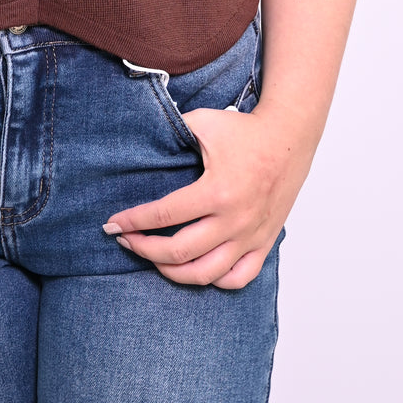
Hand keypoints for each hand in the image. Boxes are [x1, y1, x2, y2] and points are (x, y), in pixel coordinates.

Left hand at [103, 105, 311, 288]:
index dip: (133, 221)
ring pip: (205, 273)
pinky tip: (195, 269)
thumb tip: (138, 144)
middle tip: (125, 240)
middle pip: (179, 252)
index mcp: (217, 191)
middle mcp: (234, 220)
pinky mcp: (264, 242)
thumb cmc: (244, 130)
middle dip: (143, 249)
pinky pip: (239, 277)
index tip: (112, 224)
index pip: (164, 215)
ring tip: (152, 258)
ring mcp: (251, 235)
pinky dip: (214, 280)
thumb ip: (171, 132)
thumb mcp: (202, 122)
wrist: (289, 137)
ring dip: (171, 271)